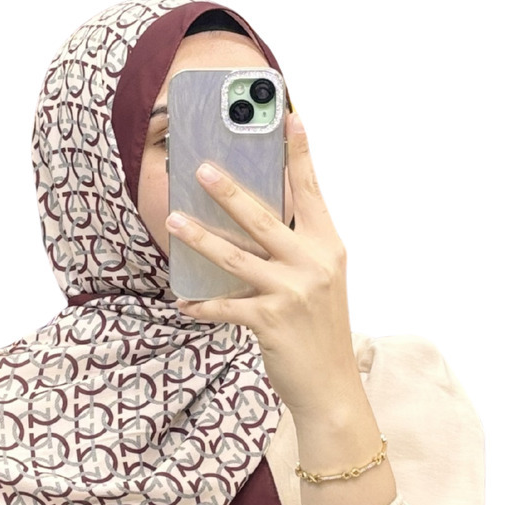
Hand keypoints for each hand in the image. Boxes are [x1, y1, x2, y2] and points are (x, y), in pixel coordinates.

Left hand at [166, 110, 357, 419]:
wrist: (330, 386)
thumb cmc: (318, 329)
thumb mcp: (319, 281)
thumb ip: (294, 249)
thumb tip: (250, 220)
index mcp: (328, 247)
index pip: (312, 192)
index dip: (300, 154)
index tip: (289, 118)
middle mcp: (313, 264)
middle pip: (264, 218)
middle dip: (230, 190)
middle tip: (202, 167)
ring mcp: (292, 292)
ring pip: (236, 257)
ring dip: (200, 238)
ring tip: (174, 220)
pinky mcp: (270, 321)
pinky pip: (225, 306)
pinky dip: (201, 303)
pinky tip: (182, 299)